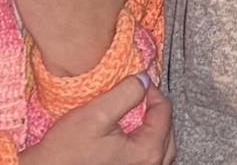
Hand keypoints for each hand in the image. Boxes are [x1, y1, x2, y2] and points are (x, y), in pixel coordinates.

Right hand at [22, 76, 174, 164]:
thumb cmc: (69, 150)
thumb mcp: (97, 113)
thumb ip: (126, 93)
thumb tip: (144, 79)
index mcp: (146, 153)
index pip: (163, 113)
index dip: (153, 91)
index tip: (139, 82)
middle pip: (167, 134)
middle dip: (158, 111)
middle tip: (142, 95)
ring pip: (161, 150)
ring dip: (155, 130)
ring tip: (139, 114)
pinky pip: (149, 161)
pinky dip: (147, 145)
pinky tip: (132, 136)